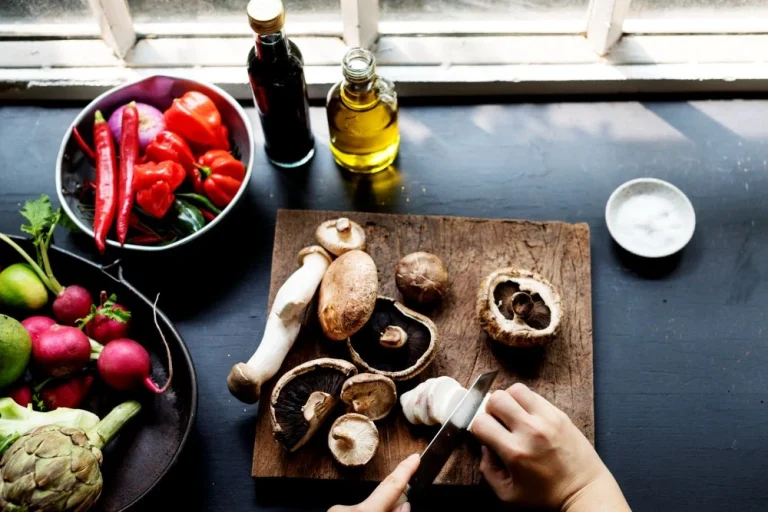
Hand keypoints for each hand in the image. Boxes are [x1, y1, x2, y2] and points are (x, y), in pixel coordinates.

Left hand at [328, 453, 419, 511]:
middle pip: (377, 499)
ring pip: (365, 508)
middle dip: (391, 498)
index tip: (415, 457)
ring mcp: (336, 509)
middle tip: (402, 500)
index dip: (405, 471)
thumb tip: (405, 505)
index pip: (390, 486)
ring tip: (385, 511)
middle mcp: (345, 507)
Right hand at [472, 383, 629, 510]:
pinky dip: (526, 402)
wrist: (584, 491)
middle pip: (496, 398)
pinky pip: (535, 395)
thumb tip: (484, 446)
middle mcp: (530, 430)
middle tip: (497, 422)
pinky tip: (529, 417)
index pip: (481, 422)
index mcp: (515, 451)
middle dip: (490, 409)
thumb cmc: (547, 496)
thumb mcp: (508, 494)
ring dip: (509, 400)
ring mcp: (547, 418)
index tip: (484, 434)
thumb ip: (488, 470)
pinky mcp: (560, 414)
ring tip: (513, 415)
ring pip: (516, 389)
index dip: (477, 427)